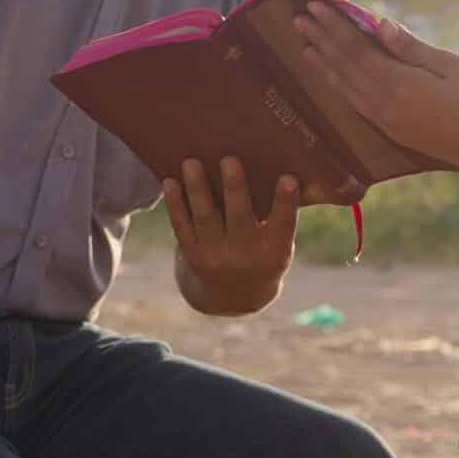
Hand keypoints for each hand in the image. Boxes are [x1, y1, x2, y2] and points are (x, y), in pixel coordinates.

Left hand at [163, 156, 299, 314]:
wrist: (235, 297)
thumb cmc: (263, 254)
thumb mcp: (279, 244)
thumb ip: (278, 215)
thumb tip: (277, 165)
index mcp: (276, 251)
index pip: (284, 224)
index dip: (286, 202)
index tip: (288, 179)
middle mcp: (247, 256)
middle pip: (240, 218)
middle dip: (234, 189)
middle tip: (229, 160)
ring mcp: (217, 258)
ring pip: (206, 218)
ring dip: (197, 190)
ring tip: (191, 163)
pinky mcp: (193, 256)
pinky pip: (182, 227)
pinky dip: (175, 205)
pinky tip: (170, 182)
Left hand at [293, 3, 458, 172]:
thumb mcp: (450, 66)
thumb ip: (411, 48)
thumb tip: (379, 23)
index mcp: (399, 84)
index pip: (356, 49)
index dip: (334, 27)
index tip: (315, 7)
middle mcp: (384, 105)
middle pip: (344, 67)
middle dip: (321, 41)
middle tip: (298, 20)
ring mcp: (386, 121)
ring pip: (346, 88)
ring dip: (324, 65)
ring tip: (306, 47)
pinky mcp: (392, 131)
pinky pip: (356, 104)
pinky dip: (340, 86)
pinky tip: (334, 79)